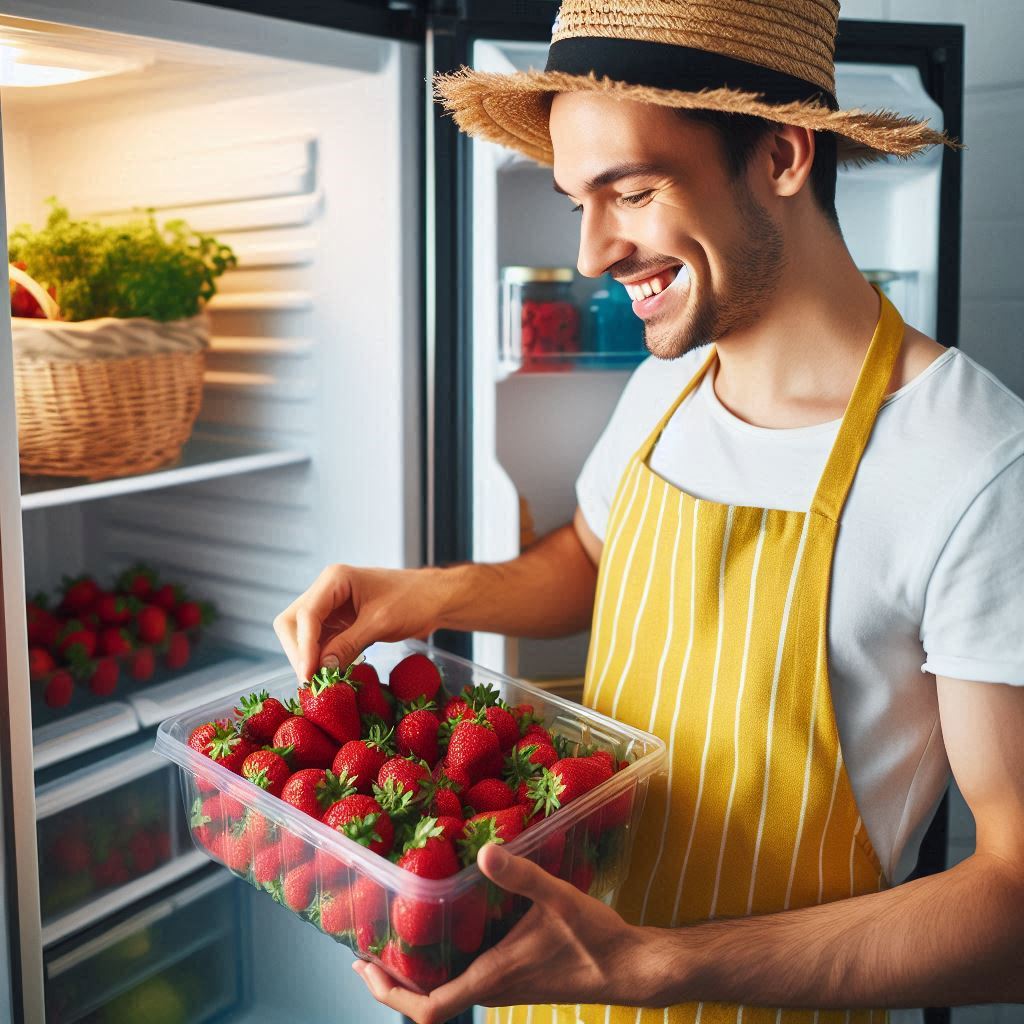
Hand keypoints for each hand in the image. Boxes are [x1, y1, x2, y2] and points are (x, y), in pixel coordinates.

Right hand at [273, 564, 448, 680]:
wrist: (436, 599)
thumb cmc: (414, 600)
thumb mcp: (380, 623)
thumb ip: (348, 644)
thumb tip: (321, 670)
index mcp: (335, 579)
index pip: (305, 615)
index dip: (303, 646)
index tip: (309, 675)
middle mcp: (327, 591)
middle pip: (293, 623)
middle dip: (299, 652)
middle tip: (312, 681)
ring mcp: (331, 607)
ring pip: (303, 636)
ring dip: (309, 659)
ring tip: (321, 683)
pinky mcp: (340, 624)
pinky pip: (321, 643)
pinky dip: (323, 660)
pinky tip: (331, 676)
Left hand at [352, 843, 647, 1023]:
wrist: (630, 968)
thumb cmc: (595, 940)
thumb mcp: (558, 899)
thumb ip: (522, 875)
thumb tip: (485, 851)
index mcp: (492, 977)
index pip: (426, 1009)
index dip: (389, 993)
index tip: (364, 966)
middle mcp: (491, 988)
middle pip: (426, 1001)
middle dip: (391, 980)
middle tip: (364, 947)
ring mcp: (503, 986)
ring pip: (445, 989)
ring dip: (416, 971)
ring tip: (394, 935)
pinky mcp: (515, 977)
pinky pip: (465, 977)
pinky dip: (443, 961)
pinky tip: (445, 927)